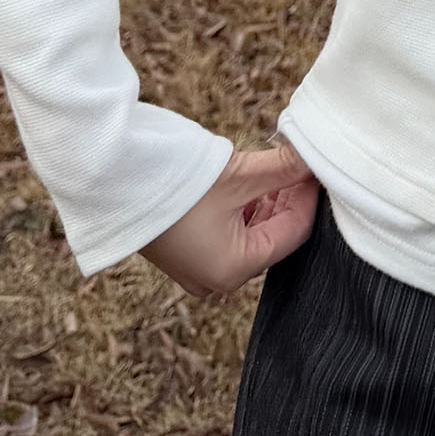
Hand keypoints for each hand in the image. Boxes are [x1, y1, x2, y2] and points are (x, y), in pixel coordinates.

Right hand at [139, 140, 318, 296]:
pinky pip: (232, 234)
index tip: (319, 166)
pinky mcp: (189, 254)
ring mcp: (201, 270)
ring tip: (276, 164)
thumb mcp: (239, 175)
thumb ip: (284, 169)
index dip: (310, 197)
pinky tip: (252, 178)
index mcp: (234, 270)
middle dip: (289, 197)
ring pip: (254, 233)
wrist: (115, 182)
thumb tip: (317, 157)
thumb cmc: (175, 185)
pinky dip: (246, 208)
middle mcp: (218, 279)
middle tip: (301, 161)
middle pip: (274, 235)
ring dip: (268, 200)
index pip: (294, 233)